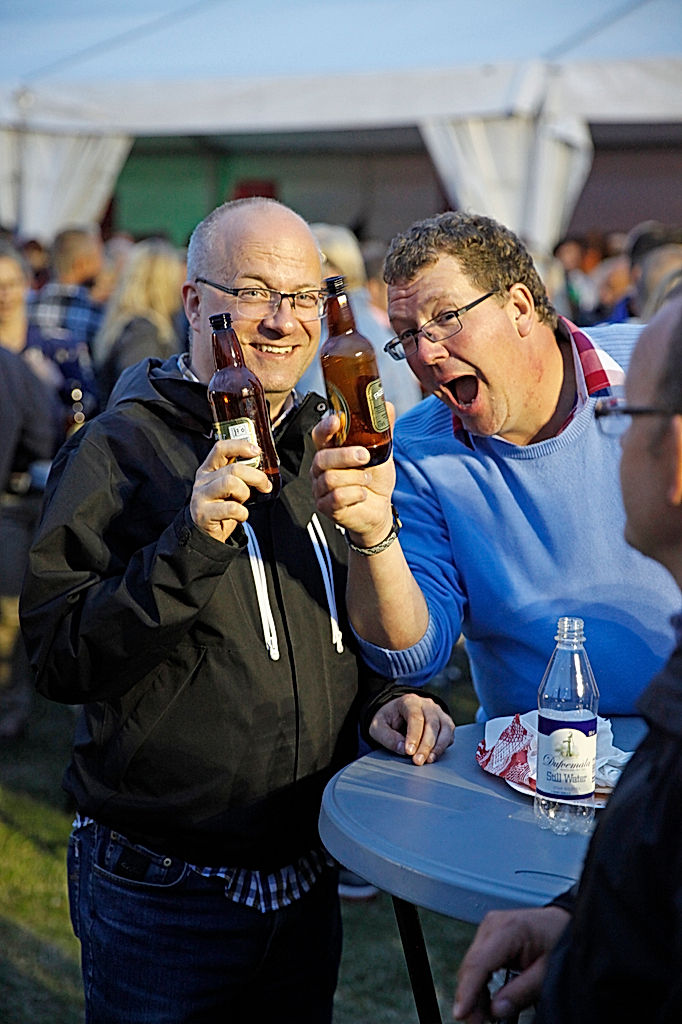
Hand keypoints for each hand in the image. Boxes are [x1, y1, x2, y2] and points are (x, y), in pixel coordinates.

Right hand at [190, 439, 272, 541]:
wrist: (208, 533)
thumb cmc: (223, 507)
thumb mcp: (231, 487)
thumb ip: (241, 475)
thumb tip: (265, 469)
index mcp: (209, 469)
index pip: (221, 448)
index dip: (240, 446)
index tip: (257, 451)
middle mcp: (202, 480)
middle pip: (233, 468)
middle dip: (256, 476)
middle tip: (265, 485)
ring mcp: (201, 496)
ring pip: (230, 483)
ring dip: (245, 493)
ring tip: (243, 501)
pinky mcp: (203, 513)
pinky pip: (231, 508)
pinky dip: (242, 513)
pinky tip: (240, 516)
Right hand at [310, 409, 395, 547]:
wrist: (379, 509)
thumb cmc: (375, 480)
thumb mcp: (382, 451)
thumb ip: (382, 429)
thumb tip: (386, 406)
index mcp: (331, 450)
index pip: (320, 435)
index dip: (325, 427)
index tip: (337, 421)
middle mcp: (321, 468)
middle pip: (322, 458)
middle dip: (345, 456)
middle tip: (365, 457)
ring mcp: (320, 488)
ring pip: (330, 478)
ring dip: (355, 478)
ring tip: (366, 480)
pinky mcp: (325, 506)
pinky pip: (336, 498)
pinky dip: (355, 494)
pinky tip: (362, 494)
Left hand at [369, 693, 453, 765]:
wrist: (397, 714)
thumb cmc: (388, 719)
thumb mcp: (378, 726)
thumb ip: (388, 737)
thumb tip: (402, 749)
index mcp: (410, 701)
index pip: (415, 717)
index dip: (413, 735)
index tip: (409, 751)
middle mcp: (427, 704)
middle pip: (432, 723)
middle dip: (426, 745)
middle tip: (418, 761)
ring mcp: (438, 713)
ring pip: (445, 728)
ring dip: (438, 747)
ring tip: (428, 760)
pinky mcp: (445, 723)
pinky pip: (449, 735)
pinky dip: (443, 747)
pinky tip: (433, 756)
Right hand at [453, 906, 570, 1021]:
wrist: (564, 922)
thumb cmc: (561, 939)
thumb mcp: (549, 970)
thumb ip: (523, 991)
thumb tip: (497, 1010)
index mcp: (509, 928)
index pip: (479, 962)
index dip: (467, 991)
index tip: (461, 1013)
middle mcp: (493, 925)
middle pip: (471, 966)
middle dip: (470, 997)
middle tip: (477, 1023)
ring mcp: (489, 929)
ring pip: (472, 966)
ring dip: (474, 992)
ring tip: (483, 1016)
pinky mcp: (489, 937)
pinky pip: (479, 963)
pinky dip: (480, 983)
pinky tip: (485, 1000)